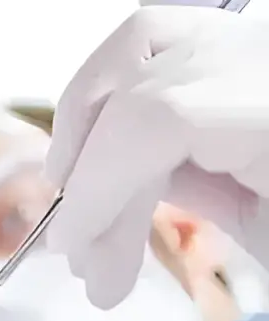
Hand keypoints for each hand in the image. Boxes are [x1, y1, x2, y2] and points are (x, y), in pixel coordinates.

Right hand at [44, 6, 268, 307]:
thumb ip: (199, 207)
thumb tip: (104, 230)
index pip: (155, 118)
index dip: (97, 188)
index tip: (83, 258)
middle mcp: (267, 56)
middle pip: (135, 81)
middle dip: (89, 176)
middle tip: (90, 263)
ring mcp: (261, 44)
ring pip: (142, 45)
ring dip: (90, 126)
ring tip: (87, 205)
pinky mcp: (253, 54)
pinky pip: (167, 50)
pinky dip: (123, 106)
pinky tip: (124, 171)